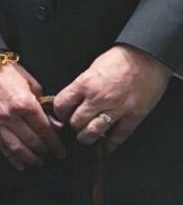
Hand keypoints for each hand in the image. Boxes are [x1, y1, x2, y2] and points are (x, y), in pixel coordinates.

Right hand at [0, 60, 65, 169]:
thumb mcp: (32, 84)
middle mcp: (11, 116)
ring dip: (29, 158)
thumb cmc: (8, 72)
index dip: (54, 143)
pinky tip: (20, 164)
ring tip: (38, 163)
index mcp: (25, 103)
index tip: (60, 151)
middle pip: (32, 141)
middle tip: (52, 155)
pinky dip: (11, 157)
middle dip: (44, 150)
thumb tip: (54, 123)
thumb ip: (44, 104)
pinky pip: (1, 145)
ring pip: (16, 148)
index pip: (44, 129)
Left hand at [54, 44, 171, 150]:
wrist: (146, 58)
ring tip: (86, 137)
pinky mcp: (133, 116)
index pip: (62, 105)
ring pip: (93, 132)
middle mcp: (98, 99)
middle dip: (73, 126)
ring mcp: (116, 109)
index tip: (61, 115)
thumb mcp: (92, 68)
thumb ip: (82, 86)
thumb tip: (73, 100)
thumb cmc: (119, 59)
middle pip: (76, 122)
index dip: (59, 113)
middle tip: (75, 126)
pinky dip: (110, 145)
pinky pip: (118, 136)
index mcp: (85, 84)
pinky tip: (106, 147)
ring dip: (87, 138)